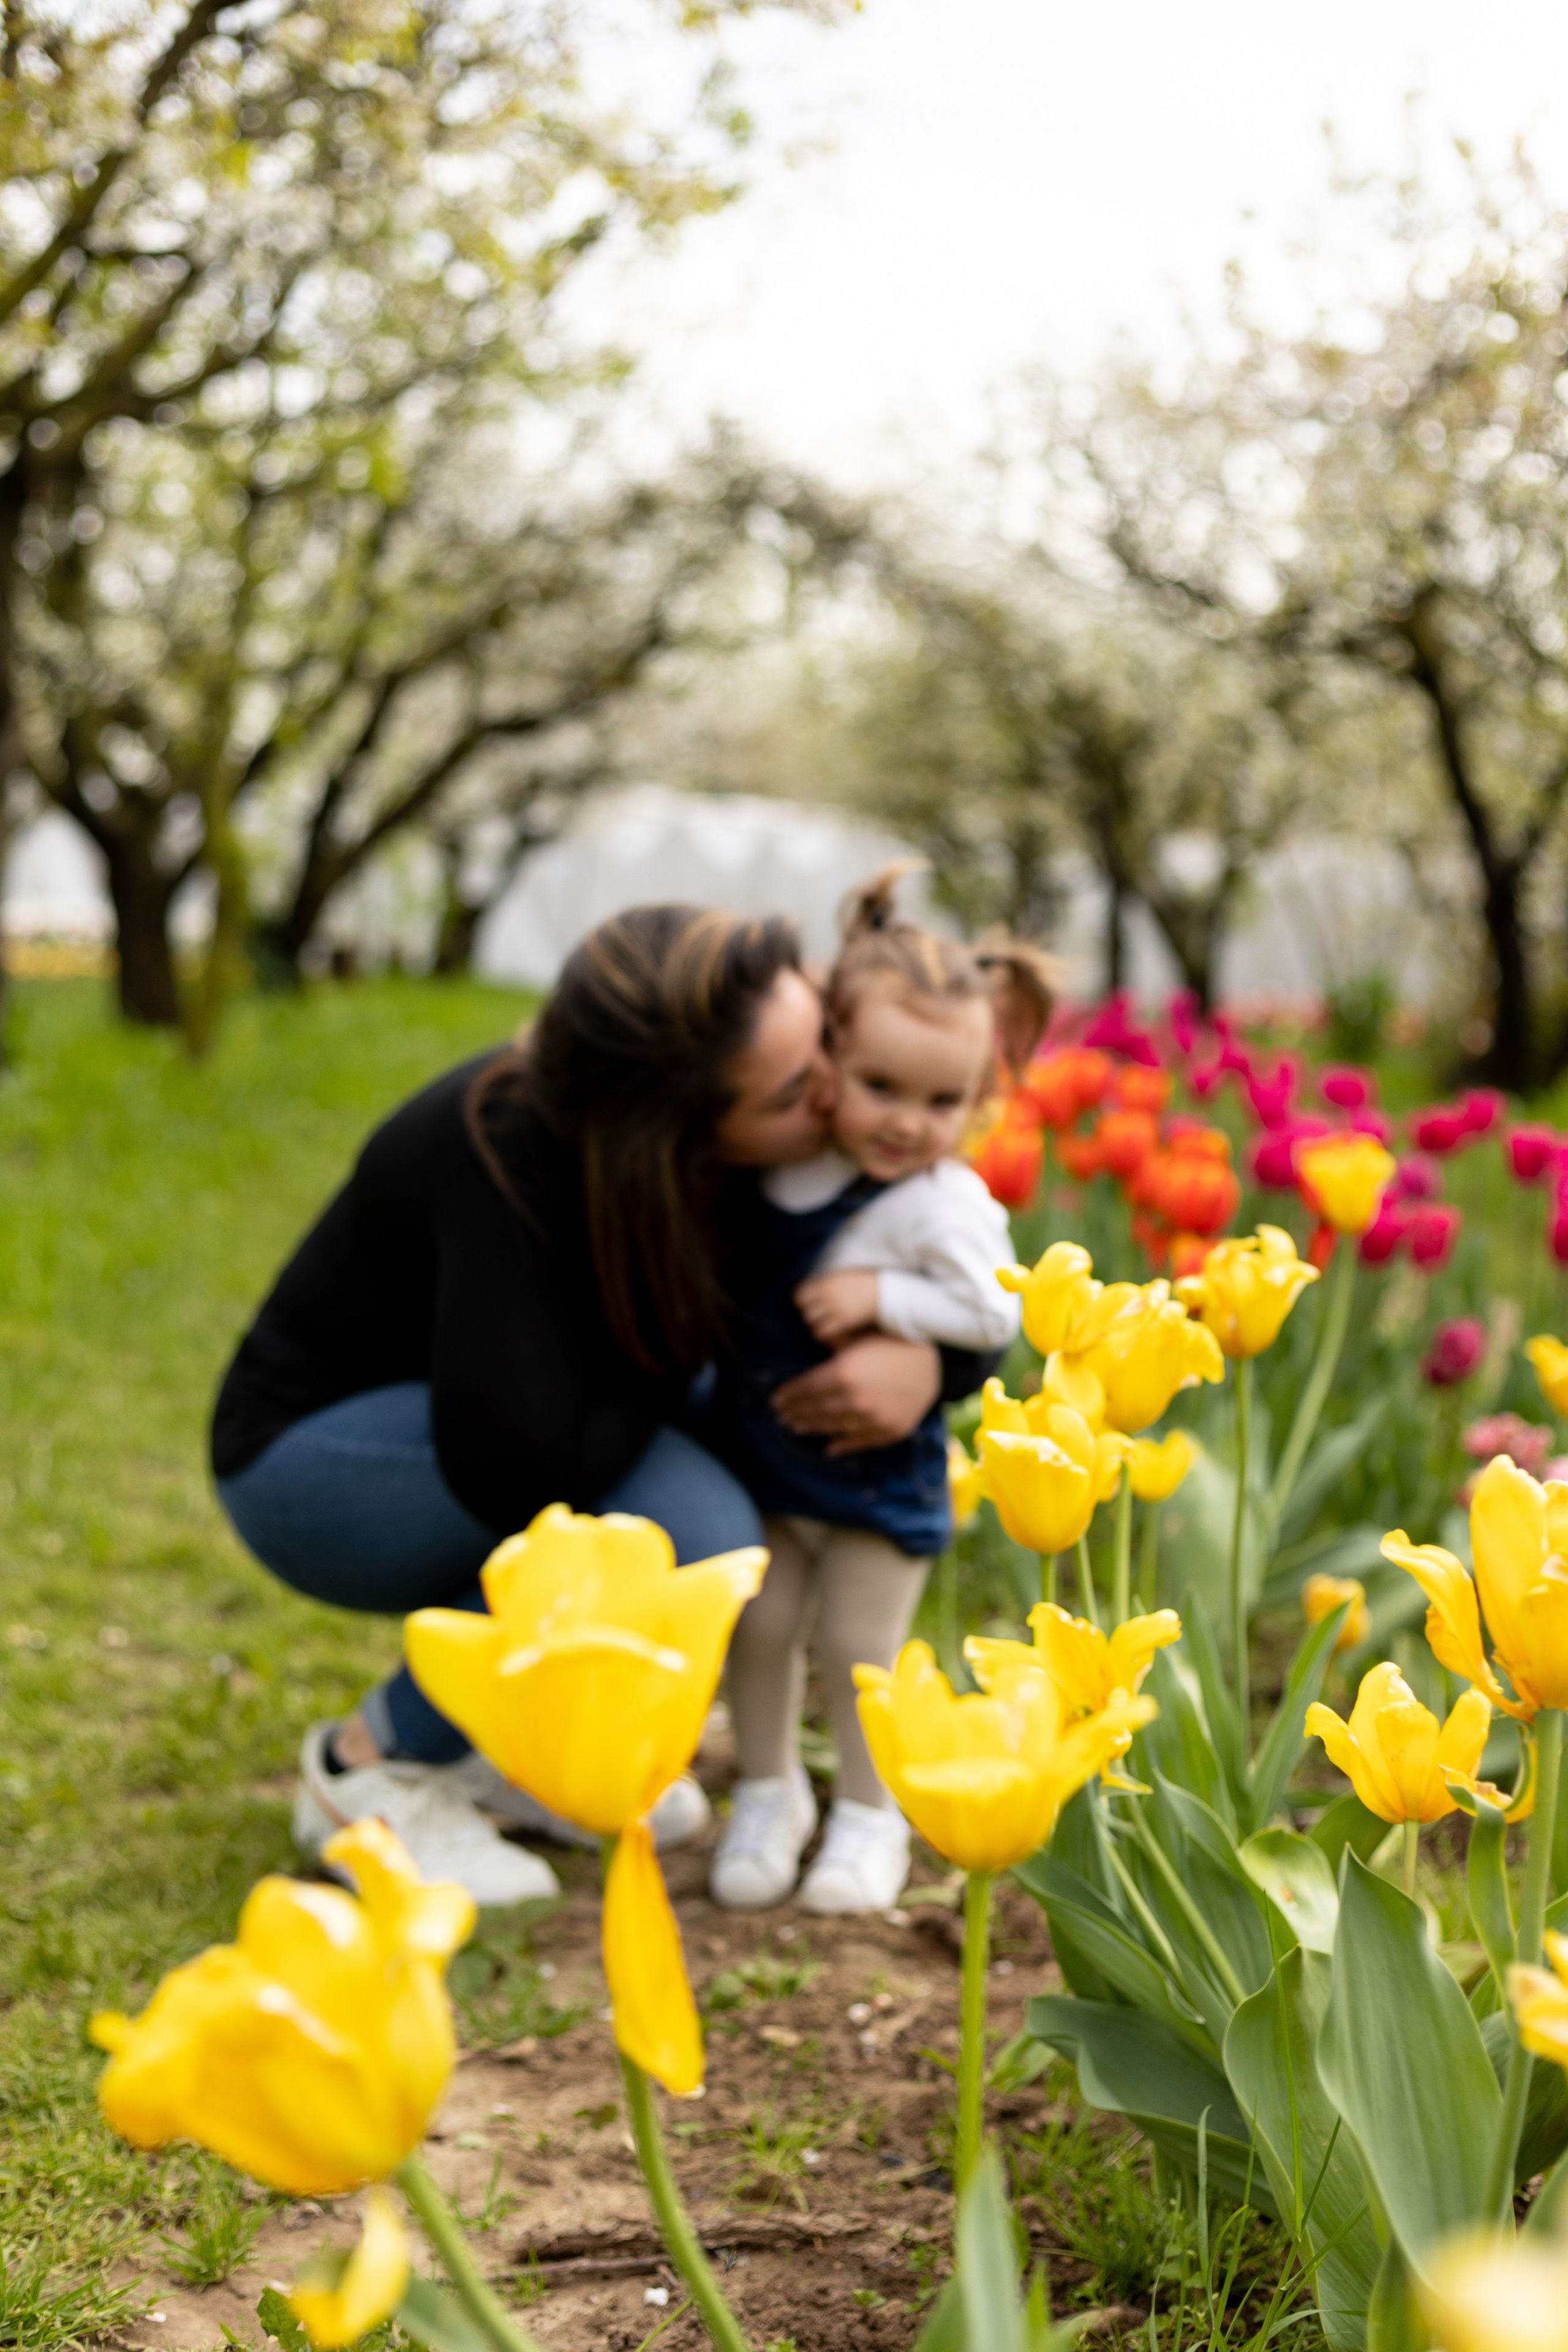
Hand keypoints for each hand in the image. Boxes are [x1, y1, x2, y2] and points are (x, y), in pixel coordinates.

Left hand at [772, 1335, 940, 1456]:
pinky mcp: (889, 1431)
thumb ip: (834, 1343)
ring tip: (797, 1427)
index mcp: (843, 1373)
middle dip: (797, 1412)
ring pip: (834, 1427)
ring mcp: (872, 1419)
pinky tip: (829, 1447)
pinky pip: (860, 1442)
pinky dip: (843, 1445)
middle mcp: (855, 1400)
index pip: (806, 1389)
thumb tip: (811, 1337)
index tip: (775, 1400)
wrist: (935, 1360)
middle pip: (816, 1409)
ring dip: (813, 1427)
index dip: (789, 1395)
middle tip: (782, 1415)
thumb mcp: (859, 1336)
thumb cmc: (893, 1341)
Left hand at [794, 1267, 879, 1346]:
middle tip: (819, 1318)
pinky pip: (824, 1333)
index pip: (799, 1295)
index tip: (806, 1305)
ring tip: (827, 1327)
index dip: (801, 1302)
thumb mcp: (842, 1277)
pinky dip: (828, 1335)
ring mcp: (835, 1308)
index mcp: (826, 1281)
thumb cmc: (865, 1283)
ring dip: (818, 1327)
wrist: (884, 1292)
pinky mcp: (843, 1321)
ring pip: (812, 1325)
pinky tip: (836, 1333)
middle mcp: (827, 1294)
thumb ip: (827, 1284)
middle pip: (805, 1312)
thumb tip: (813, 1291)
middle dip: (811, 1316)